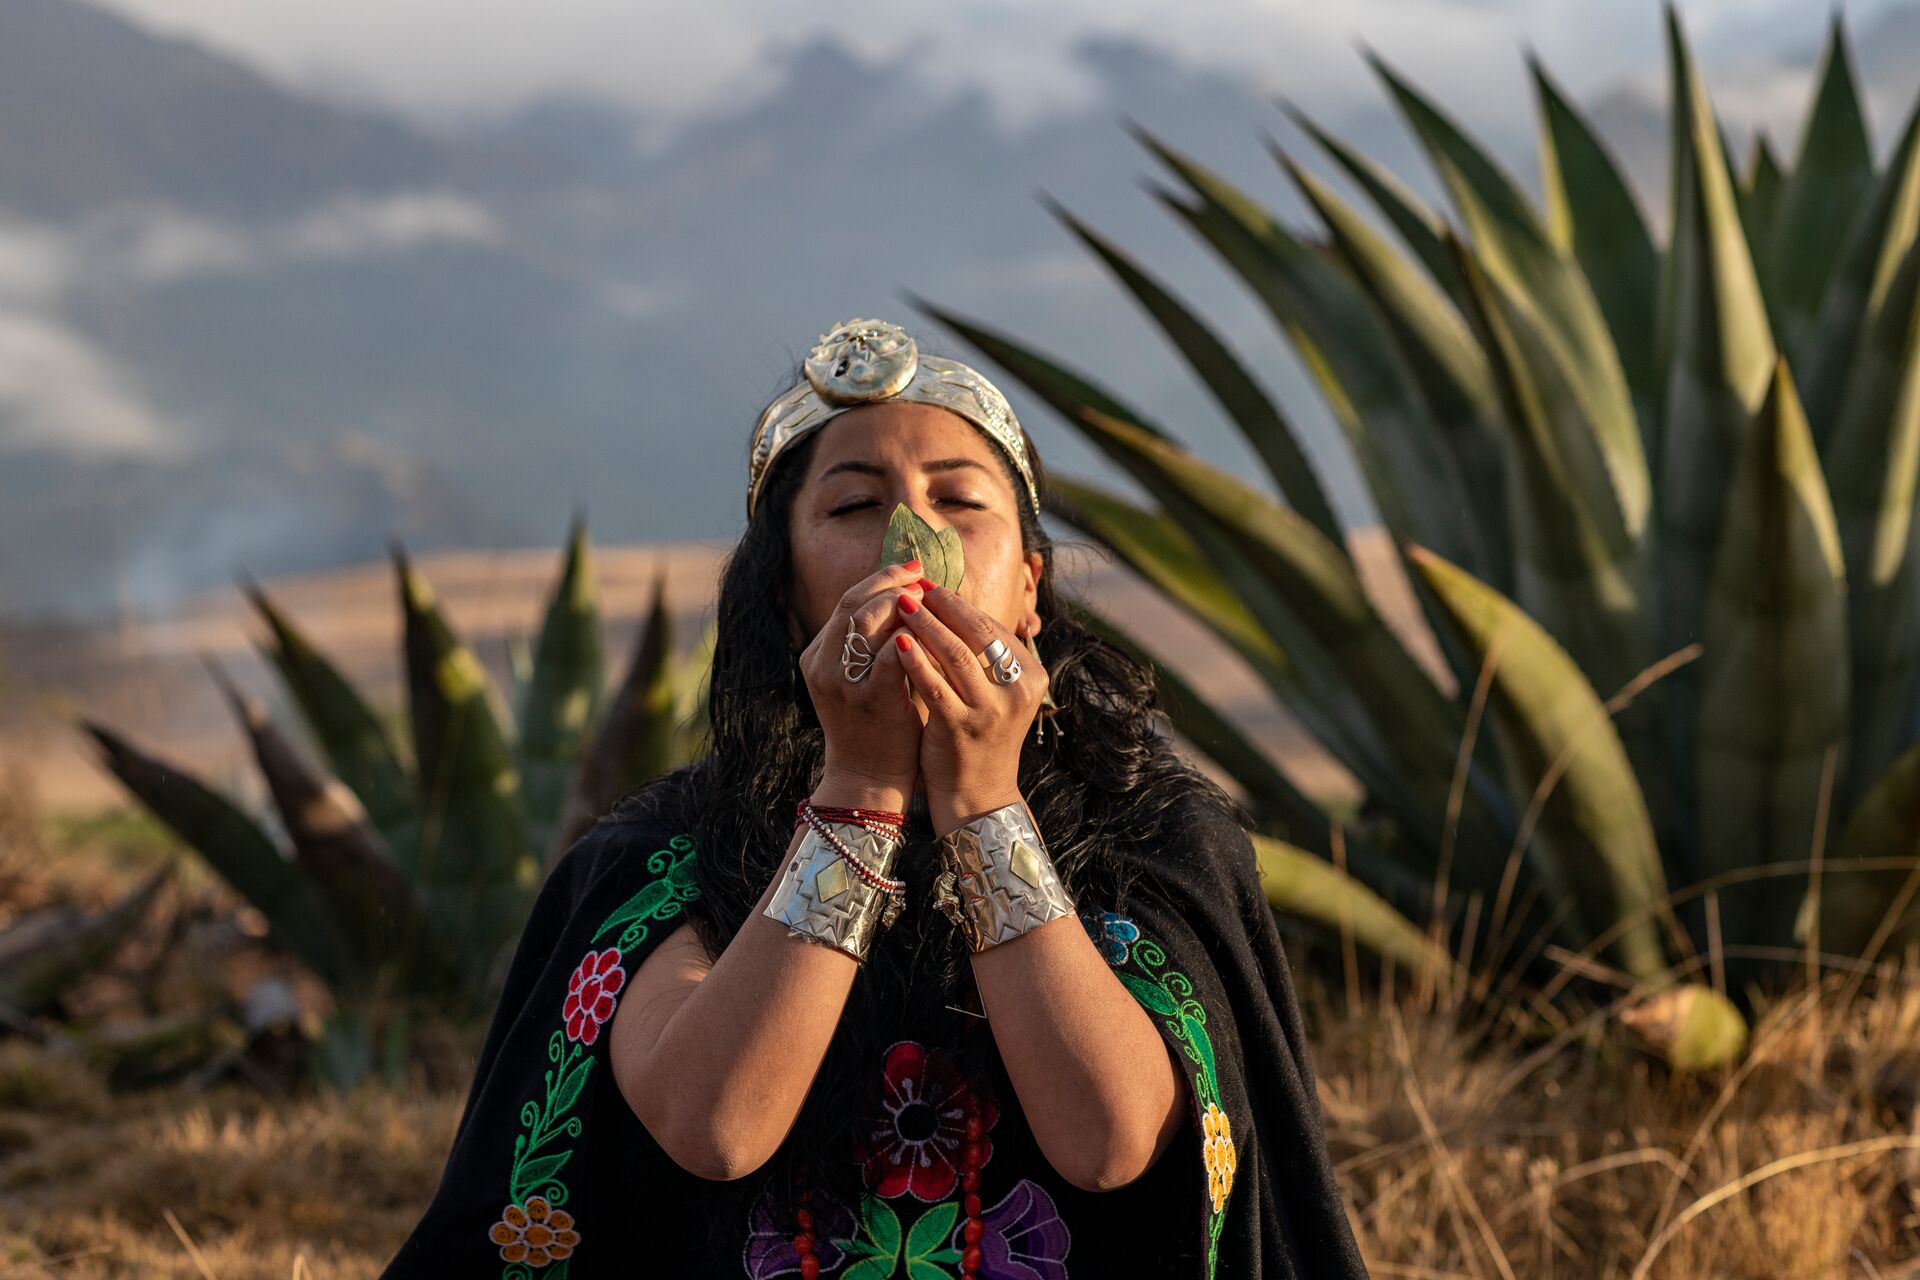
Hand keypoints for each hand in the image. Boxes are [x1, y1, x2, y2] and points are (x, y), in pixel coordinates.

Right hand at [797, 560, 927, 806]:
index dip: (881, 580)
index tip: (912, 570)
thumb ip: (876, 642)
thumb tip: (908, 597)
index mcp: (818, 656)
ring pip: (867, 621)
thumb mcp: (864, 678)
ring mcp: (842, 682)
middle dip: (891, 583)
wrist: (868, 777)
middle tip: (922, 577)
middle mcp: (823, 665)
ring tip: (929, 600)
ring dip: (902, 604)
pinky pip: (890, 654)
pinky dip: (912, 637)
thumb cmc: (876, 725)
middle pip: (854, 603)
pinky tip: (931, 631)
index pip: (847, 601)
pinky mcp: (870, 699)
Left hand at [891, 578, 1049, 834]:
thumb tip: (953, 602)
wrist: (978, 795)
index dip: (959, 604)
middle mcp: (1018, 691)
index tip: (931, 586)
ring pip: (955, 655)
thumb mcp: (996, 693)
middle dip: (943, 606)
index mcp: (1031, 677)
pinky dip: (915, 660)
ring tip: (902, 604)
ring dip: (926, 624)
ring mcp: (991, 711)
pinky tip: (897, 642)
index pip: (991, 628)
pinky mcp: (961, 728)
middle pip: (977, 635)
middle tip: (914, 587)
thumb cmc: (979, 736)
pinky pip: (935, 685)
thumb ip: (985, 655)